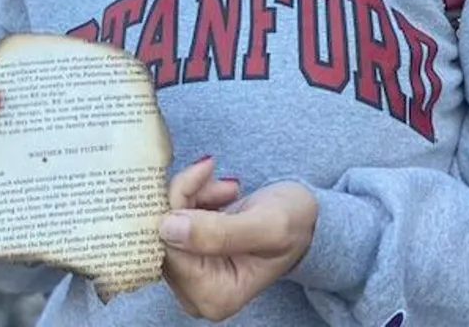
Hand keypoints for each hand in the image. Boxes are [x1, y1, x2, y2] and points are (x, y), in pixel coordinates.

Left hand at [160, 157, 316, 321]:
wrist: (306, 217)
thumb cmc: (296, 223)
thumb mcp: (268, 225)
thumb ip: (220, 232)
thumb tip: (168, 228)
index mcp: (217, 297)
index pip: (174, 251)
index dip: (179, 209)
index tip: (203, 172)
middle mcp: (198, 294)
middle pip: (163, 240)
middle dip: (185, 199)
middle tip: (213, 173)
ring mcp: (191, 278)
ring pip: (165, 228)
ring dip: (190, 196)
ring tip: (228, 186)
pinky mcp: (188, 258)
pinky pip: (171, 222)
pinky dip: (191, 198)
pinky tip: (220, 191)